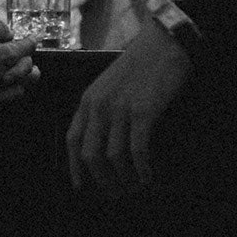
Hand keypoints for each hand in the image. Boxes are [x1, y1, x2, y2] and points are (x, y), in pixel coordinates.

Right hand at [0, 21, 38, 107]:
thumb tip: (9, 34)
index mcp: (4, 57)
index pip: (26, 48)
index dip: (32, 41)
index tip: (34, 38)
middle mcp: (2, 78)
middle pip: (28, 72)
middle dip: (30, 62)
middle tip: (29, 59)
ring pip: (18, 91)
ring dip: (22, 81)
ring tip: (20, 77)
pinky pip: (0, 103)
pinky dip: (4, 95)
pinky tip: (1, 91)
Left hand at [65, 20, 189, 192]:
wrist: (163, 43)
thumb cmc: (140, 65)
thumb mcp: (109, 85)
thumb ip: (101, 109)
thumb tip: (104, 142)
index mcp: (88, 100)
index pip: (73, 141)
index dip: (75, 167)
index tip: (82, 186)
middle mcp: (99, 107)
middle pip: (90, 156)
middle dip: (102, 181)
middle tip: (117, 194)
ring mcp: (120, 109)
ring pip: (113, 158)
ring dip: (124, 179)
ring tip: (136, 187)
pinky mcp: (143, 112)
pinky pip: (137, 150)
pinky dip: (142, 169)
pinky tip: (149, 177)